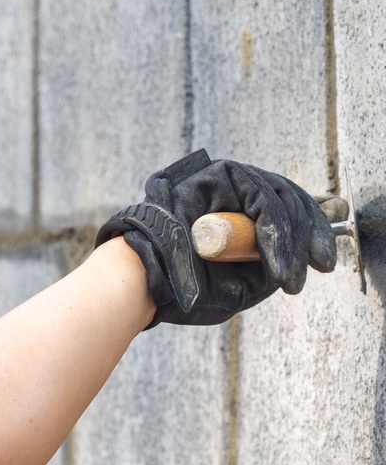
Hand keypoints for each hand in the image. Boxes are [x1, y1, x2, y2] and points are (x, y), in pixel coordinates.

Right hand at [95, 150, 336, 325]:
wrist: (140, 285)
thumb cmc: (184, 289)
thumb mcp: (239, 285)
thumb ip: (267, 267)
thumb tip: (298, 255)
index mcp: (237, 214)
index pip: (284, 210)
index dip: (310, 232)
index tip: (323, 262)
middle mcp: (232, 191)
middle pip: (286, 196)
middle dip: (309, 231)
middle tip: (321, 264)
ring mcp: (223, 179)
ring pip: (276, 194)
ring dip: (289, 237)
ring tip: (289, 275)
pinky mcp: (214, 175)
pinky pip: (258, 194)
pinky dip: (272, 228)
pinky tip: (276, 259)